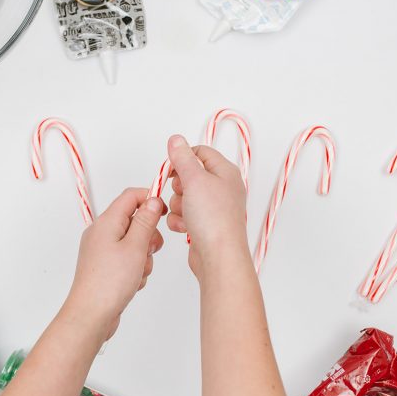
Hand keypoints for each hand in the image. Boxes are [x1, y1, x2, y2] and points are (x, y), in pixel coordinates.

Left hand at [62, 189, 164, 340]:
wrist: (91, 315)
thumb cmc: (111, 282)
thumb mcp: (135, 247)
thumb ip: (146, 222)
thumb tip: (152, 200)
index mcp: (106, 222)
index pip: (131, 196)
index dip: (150, 199)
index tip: (165, 213)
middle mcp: (101, 233)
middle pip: (133, 219)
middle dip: (149, 234)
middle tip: (151, 250)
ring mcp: (102, 250)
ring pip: (133, 241)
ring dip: (144, 254)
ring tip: (140, 271)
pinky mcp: (105, 266)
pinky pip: (127, 257)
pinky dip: (135, 267)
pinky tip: (133, 281)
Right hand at [166, 135, 250, 280]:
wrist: (218, 256)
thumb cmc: (213, 218)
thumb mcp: (194, 179)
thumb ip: (182, 157)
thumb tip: (176, 139)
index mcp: (225, 172)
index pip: (200, 152)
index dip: (182, 158)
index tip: (171, 168)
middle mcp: (222, 187)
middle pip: (189, 175)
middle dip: (178, 186)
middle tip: (183, 194)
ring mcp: (214, 207)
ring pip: (183, 196)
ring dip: (177, 205)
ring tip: (186, 215)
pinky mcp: (205, 223)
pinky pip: (183, 214)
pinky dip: (180, 220)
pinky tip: (185, 228)